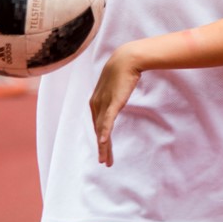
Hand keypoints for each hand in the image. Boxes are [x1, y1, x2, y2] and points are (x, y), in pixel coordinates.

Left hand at [89, 44, 142, 166]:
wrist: (126, 59)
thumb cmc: (122, 70)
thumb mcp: (116, 86)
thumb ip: (115, 93)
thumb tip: (119, 94)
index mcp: (96, 102)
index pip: (99, 125)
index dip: (102, 139)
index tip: (105, 150)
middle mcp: (96, 105)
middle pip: (99, 131)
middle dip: (102, 148)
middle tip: (105, 163)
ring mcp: (103, 104)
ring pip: (102, 130)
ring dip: (104, 147)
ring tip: (105, 161)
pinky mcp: (112, 103)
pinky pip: (107, 121)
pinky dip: (105, 132)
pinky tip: (104, 143)